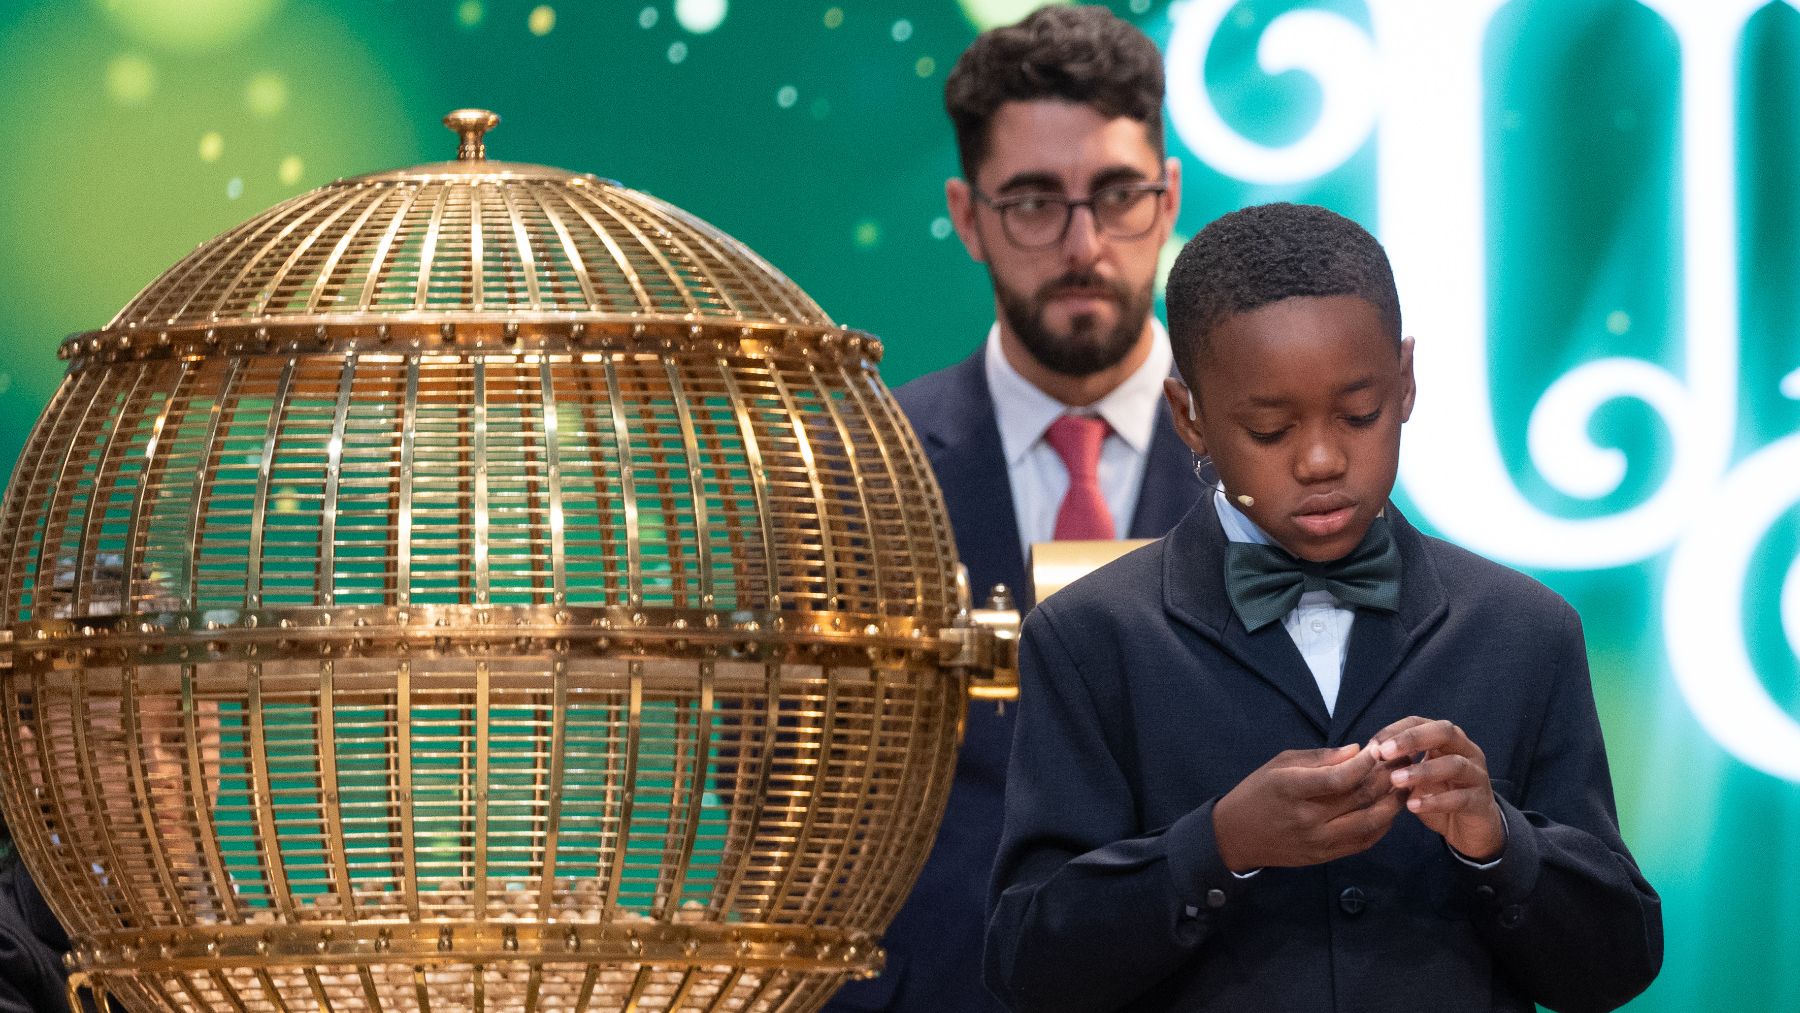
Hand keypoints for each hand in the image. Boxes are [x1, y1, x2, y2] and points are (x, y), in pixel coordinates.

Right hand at [1212, 743, 1404, 870]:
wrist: (1236, 836)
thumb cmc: (1257, 792)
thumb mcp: (1279, 764)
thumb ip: (1320, 758)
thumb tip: (1357, 751)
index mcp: (1292, 789)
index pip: (1340, 777)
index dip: (1365, 762)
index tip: (1377, 749)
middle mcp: (1307, 818)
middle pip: (1360, 798)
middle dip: (1386, 777)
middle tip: (1401, 762)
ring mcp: (1318, 841)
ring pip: (1369, 823)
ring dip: (1392, 803)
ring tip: (1403, 785)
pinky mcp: (1324, 856)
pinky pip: (1363, 842)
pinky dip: (1382, 825)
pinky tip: (1388, 811)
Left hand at [1371, 716, 1504, 860]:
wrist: (1470, 830)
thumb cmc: (1438, 796)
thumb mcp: (1414, 779)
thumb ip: (1396, 766)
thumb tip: (1362, 757)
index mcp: (1446, 740)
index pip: (1420, 722)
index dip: (1395, 730)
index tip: (1372, 745)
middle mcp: (1466, 751)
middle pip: (1444, 732)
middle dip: (1412, 739)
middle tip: (1384, 753)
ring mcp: (1477, 775)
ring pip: (1454, 764)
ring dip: (1422, 771)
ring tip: (1396, 780)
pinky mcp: (1480, 802)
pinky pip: (1461, 798)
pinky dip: (1436, 801)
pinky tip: (1413, 806)